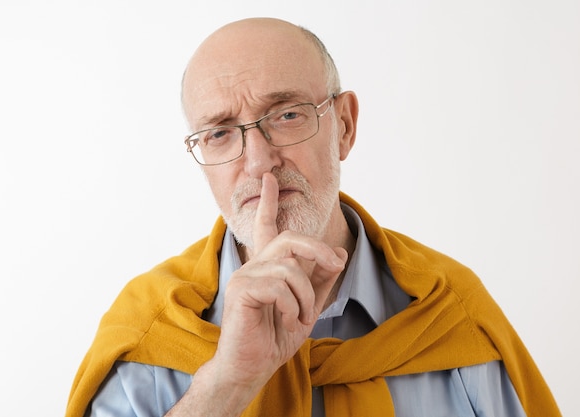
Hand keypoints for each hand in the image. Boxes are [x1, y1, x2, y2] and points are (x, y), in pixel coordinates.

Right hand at [214, 172, 347, 390]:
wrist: (251, 368)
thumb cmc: (275, 338)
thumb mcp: (307, 307)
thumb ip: (321, 281)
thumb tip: (339, 253)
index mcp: (268, 267)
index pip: (266, 227)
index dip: (268, 202)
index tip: (269, 178)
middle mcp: (254, 265)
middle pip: (289, 239)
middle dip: (318, 250)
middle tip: (337, 264)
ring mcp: (245, 276)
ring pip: (290, 267)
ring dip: (306, 296)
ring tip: (300, 317)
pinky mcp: (241, 290)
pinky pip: (279, 286)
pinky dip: (292, 305)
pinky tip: (287, 319)